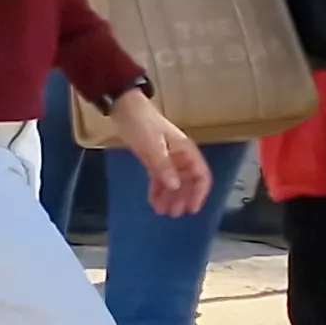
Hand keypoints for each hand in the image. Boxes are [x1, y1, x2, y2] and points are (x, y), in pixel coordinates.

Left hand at [114, 90, 210, 215]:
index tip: (193, 208)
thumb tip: (176, 186)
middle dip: (183, 198)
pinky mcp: (154, 160)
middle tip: (174, 214)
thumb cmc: (142, 124)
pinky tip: (153, 202)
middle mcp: (180, 157)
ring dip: (170, 197)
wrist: (125, 110)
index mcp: (186, 151)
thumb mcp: (153, 145)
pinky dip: (157, 190)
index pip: (201, 175)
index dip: (199, 192)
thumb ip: (164, 166)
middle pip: (187, 181)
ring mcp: (167, 159)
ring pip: (173, 182)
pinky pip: (160, 178)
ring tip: (162, 212)